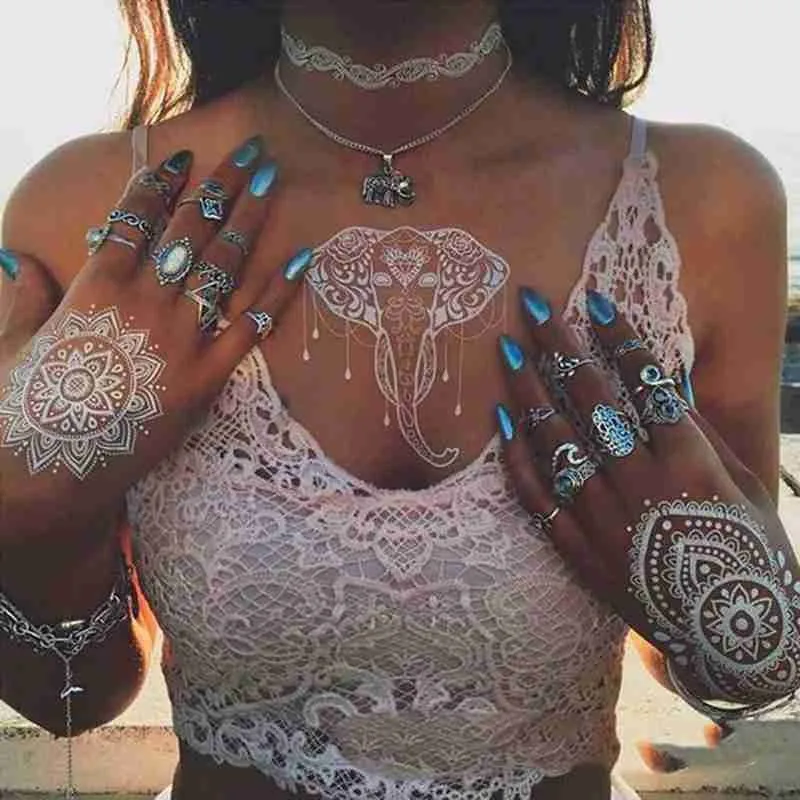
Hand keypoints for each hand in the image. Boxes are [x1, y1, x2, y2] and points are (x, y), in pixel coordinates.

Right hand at [0, 136, 310, 539]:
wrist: (51, 472)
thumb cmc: (25, 411)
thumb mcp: (9, 347)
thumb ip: (22, 299)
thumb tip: (18, 259)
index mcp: (95, 287)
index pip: (133, 219)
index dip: (159, 184)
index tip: (182, 157)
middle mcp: (143, 303)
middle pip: (190, 229)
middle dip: (222, 185)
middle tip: (251, 151)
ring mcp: (178, 340)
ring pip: (222, 266)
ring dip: (251, 220)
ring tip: (273, 182)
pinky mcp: (205, 379)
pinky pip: (251, 328)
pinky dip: (278, 293)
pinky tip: (301, 259)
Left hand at [495, 287, 799, 707]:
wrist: (731, 633)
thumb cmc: (749, 551)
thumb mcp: (743, 483)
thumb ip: (700, 429)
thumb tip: (664, 376)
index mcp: (690, 460)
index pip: (647, 382)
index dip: (620, 337)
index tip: (593, 300)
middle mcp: (641, 483)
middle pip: (591, 400)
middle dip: (559, 346)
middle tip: (531, 306)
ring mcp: (604, 518)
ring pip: (556, 442)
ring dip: (529, 391)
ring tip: (507, 352)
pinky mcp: (579, 550)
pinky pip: (537, 498)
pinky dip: (517, 458)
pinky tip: (501, 422)